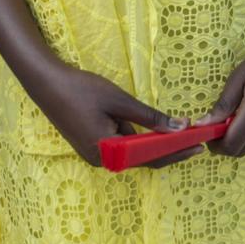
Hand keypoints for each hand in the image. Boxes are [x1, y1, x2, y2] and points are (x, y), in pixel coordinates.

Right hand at [30, 61, 188, 168]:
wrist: (46, 83)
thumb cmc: (82, 90)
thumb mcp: (121, 102)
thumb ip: (150, 118)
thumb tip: (179, 128)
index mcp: (107, 153)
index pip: (150, 159)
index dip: (176, 153)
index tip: (198, 146)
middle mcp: (101, 160)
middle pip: (142, 159)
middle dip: (169, 147)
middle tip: (194, 137)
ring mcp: (95, 154)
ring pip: (132, 151)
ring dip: (154, 141)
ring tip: (179, 129)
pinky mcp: (92, 145)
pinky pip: (122, 145)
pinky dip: (138, 137)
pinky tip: (153, 127)